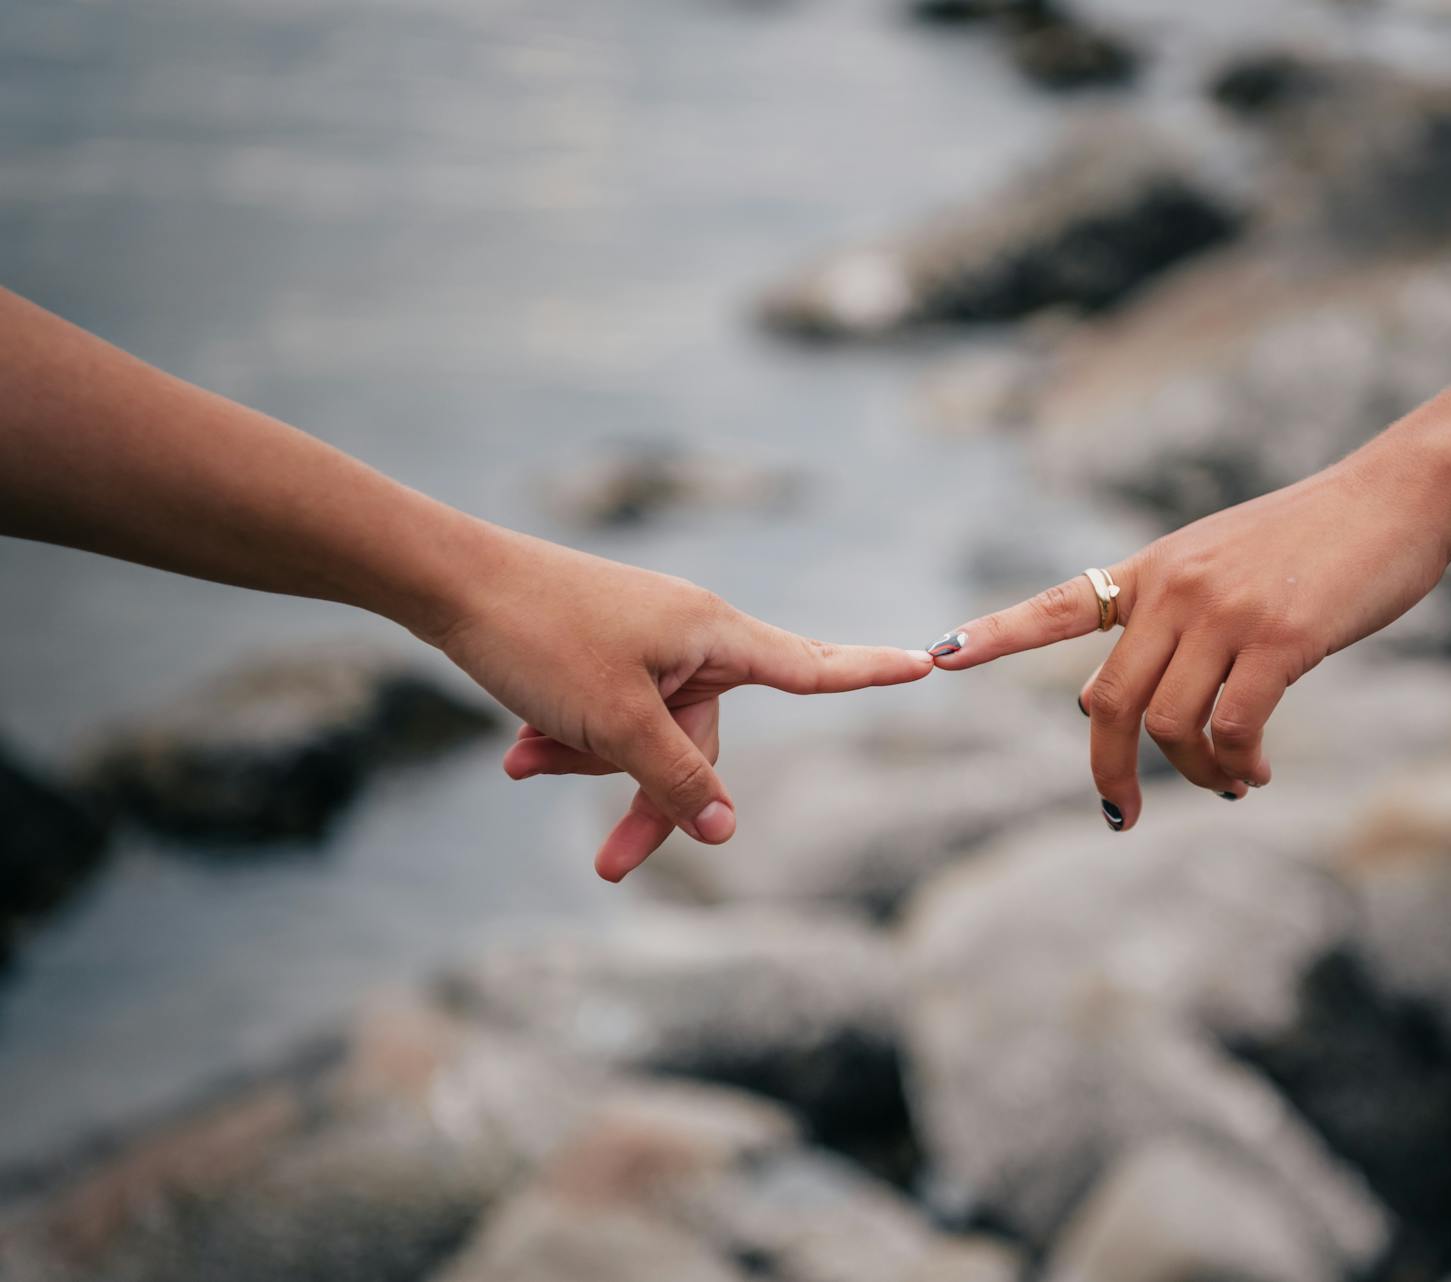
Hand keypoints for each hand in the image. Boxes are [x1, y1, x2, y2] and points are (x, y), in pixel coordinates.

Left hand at [428, 532, 931, 879]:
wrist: (447, 581)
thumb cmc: (539, 638)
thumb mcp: (614, 723)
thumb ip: (676, 779)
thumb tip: (728, 830)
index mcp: (713, 633)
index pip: (811, 666)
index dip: (869, 673)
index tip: (929, 662)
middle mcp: (690, 633)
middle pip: (702, 737)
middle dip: (645, 792)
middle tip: (609, 868)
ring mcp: (645, 640)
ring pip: (645, 731)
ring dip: (590, 762)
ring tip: (525, 761)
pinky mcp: (602, 647)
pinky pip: (610, 711)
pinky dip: (571, 736)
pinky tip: (520, 751)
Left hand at [929, 455, 1450, 828]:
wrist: (1396, 498)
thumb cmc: (1314, 540)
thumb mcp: (1220, 566)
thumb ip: (1166, 624)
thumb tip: (1110, 702)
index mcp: (1152, 570)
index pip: (1057, 606)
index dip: (995, 634)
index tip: (936, 655)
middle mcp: (1174, 589)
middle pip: (1108, 702)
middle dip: (1108, 770)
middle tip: (1122, 814)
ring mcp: (1223, 612)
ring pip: (1171, 725)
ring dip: (1194, 774)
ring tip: (1231, 782)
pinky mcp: (1279, 639)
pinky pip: (1232, 728)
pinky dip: (1237, 764)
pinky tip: (1256, 772)